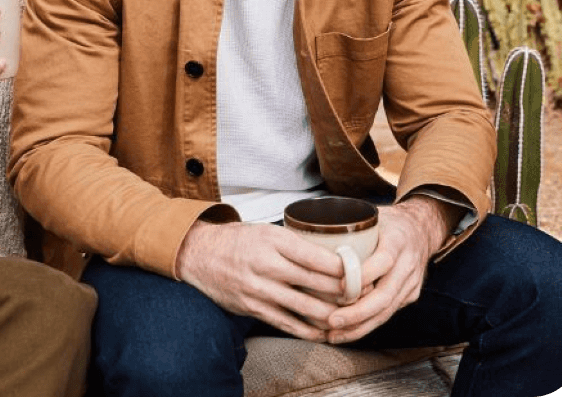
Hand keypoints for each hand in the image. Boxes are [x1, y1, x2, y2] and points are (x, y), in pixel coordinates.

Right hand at [176, 220, 348, 340]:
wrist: (199, 254)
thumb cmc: (237, 240)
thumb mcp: (266, 230)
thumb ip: (295, 242)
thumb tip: (333, 254)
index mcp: (273, 240)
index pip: (319, 257)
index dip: (346, 268)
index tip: (361, 270)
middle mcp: (267, 265)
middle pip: (318, 284)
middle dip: (346, 292)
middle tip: (363, 293)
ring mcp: (260, 289)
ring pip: (307, 308)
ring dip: (333, 314)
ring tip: (349, 313)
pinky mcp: (254, 308)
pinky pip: (289, 324)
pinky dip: (311, 330)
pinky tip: (325, 331)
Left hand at [325, 196, 454, 343]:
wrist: (421, 229)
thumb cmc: (388, 221)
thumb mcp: (372, 215)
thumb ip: (348, 224)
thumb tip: (306, 227)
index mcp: (398, 240)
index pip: (384, 260)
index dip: (364, 275)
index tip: (341, 285)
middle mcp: (408, 264)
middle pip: (385, 295)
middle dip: (357, 312)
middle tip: (332, 321)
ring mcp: (410, 283)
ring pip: (387, 311)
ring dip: (360, 326)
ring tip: (334, 335)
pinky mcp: (409, 296)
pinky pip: (387, 314)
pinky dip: (366, 325)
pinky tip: (347, 332)